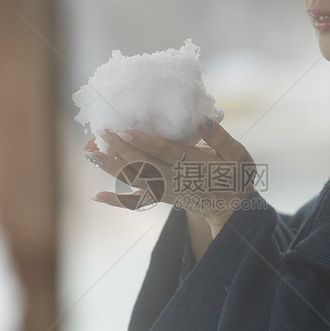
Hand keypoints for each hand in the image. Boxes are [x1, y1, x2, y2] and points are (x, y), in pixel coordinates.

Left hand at [83, 120, 256, 230]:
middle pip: (145, 164)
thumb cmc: (236, 176)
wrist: (232, 209)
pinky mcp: (160, 197)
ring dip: (112, 167)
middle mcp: (176, 179)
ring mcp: (165, 190)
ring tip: (92, 154)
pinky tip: (97, 196)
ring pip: (135, 179)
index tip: (128, 130)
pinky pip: (135, 202)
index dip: (147, 142)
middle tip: (102, 133)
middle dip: (121, 149)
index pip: (167, 153)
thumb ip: (221, 139)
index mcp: (194, 165)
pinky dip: (116, 200)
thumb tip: (204, 121)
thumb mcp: (238, 155)